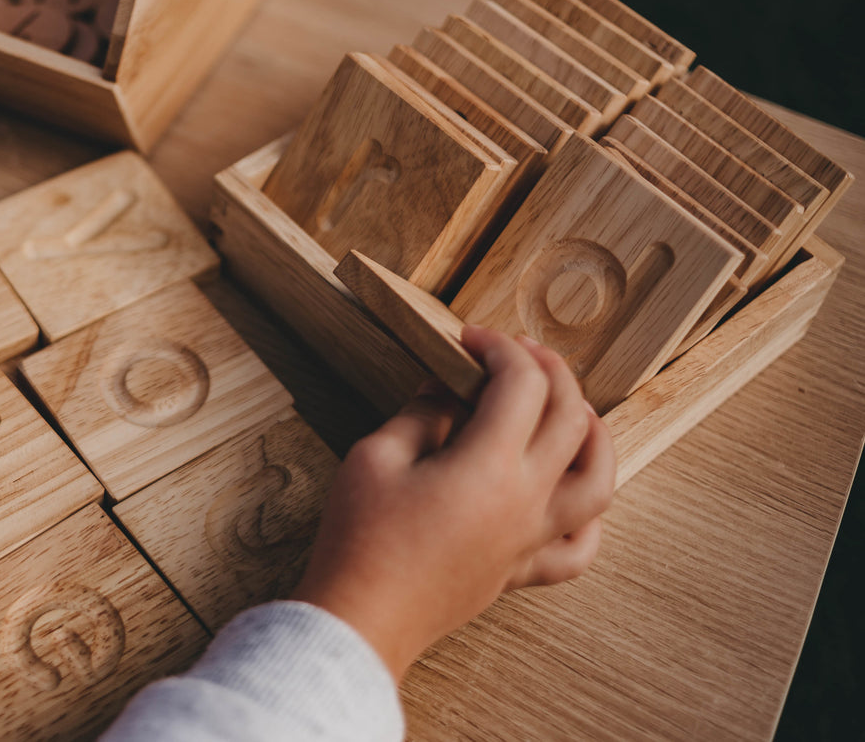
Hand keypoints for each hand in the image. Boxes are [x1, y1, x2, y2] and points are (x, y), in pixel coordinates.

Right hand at [292, 325, 614, 680]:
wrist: (359, 618)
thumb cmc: (361, 539)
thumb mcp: (377, 456)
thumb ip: (421, 414)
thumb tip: (447, 392)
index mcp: (490, 466)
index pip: (521, 384)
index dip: (498, 348)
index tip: (470, 340)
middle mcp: (525, 502)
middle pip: (570, 418)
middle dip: (547, 371)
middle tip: (513, 354)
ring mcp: (528, 540)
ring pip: (598, 481)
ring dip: (593, 434)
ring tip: (572, 410)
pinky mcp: (518, 571)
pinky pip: (578, 548)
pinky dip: (589, 518)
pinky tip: (570, 495)